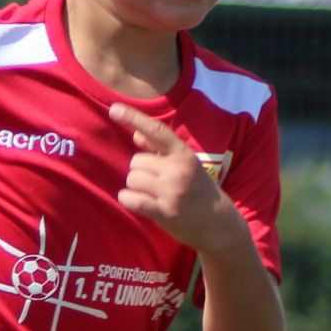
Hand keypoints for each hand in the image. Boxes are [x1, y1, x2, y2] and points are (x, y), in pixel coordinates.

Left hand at [109, 104, 243, 255]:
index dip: (133, 118)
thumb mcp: (184, 163)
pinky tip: (137, 202)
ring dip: (135, 188)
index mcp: (183, 154)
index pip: (156, 130)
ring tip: (153, 194)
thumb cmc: (196, 189)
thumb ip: (159, 149)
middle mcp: (178, 169)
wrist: (217, 222)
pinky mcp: (165, 212)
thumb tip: (136, 133)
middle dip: (140, 172)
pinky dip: (128, 199)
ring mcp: (172, 191)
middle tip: (157, 183)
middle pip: (135, 162)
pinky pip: (131, 200)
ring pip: (131, 180)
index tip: (113, 109)